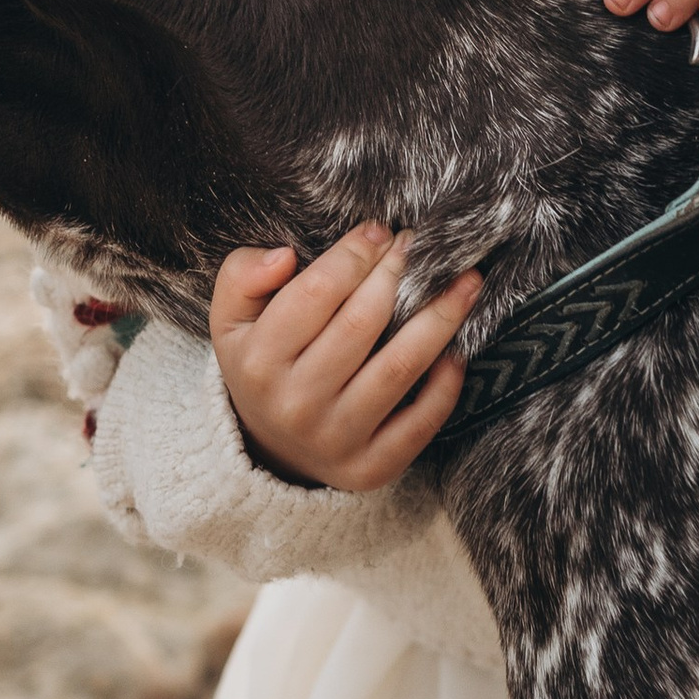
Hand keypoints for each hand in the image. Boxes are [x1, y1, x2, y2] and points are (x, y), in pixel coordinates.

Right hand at [210, 223, 484, 490]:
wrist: (269, 449)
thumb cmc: (262, 365)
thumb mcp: (231, 319)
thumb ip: (243, 275)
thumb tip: (285, 257)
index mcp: (259, 360)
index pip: (317, 292)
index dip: (355, 253)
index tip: (380, 231)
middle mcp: (295, 403)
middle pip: (363, 322)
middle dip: (400, 273)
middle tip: (421, 245)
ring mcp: (335, 439)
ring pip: (401, 366)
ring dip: (442, 317)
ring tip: (468, 282)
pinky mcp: (371, 468)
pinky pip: (421, 421)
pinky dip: (446, 383)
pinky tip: (457, 349)